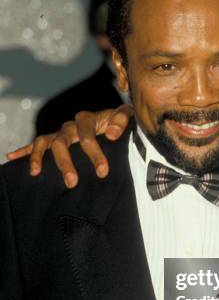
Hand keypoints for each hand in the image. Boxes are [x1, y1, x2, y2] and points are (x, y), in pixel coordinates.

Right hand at [6, 105, 133, 187]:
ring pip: (45, 143)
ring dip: (39, 158)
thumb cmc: (120, 123)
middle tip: (72, 182)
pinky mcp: (54, 141)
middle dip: (65, 163)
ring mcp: (60, 134)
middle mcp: (70, 126)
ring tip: (35, 172)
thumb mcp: (126, 117)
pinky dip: (24, 150)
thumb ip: (122, 120)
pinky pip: (36, 145)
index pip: (87, 135)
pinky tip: (11, 157)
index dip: (94, 153)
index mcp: (88, 120)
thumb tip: (112, 134)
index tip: (102, 171)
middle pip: (62, 142)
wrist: (115, 123)